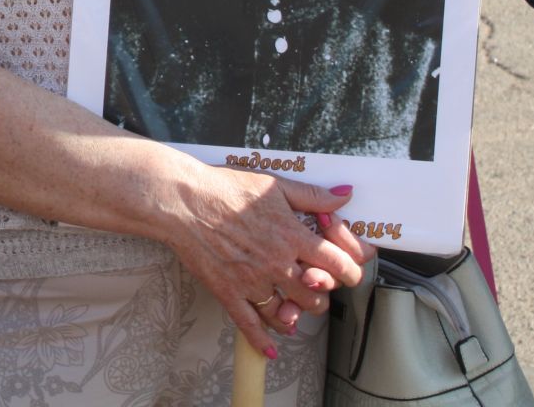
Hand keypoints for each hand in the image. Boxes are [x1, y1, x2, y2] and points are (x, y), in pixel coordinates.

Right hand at [159, 167, 374, 357]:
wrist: (181, 201)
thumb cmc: (223, 188)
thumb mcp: (274, 185)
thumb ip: (312, 195)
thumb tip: (344, 194)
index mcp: (291, 236)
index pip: (338, 264)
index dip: (352, 269)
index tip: (351, 270)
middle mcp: (276, 263)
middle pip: (317, 296)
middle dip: (324, 293)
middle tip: (319, 285)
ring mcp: (252, 281)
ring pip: (288, 314)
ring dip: (298, 314)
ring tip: (296, 306)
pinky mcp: (229, 292)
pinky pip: (249, 324)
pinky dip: (262, 340)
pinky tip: (270, 348)